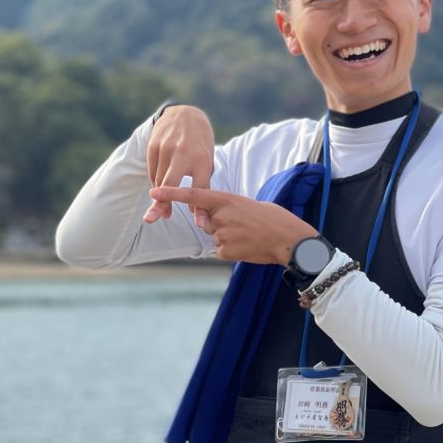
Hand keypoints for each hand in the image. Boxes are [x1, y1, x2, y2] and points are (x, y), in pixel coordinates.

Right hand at [144, 106, 214, 223]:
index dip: (201, 208)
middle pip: (171, 185)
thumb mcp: (207, 161)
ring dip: (159, 198)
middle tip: (153, 219)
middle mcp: (184, 154)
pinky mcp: (153, 146)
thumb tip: (198, 215)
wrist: (186, 114)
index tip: (200, 224)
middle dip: (162, 203)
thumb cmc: (200, 145)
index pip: (201, 188)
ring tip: (161, 211)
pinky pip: (152, 172)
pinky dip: (155, 183)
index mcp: (202, 159)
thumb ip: (203, 184)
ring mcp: (166, 149)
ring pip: (159, 181)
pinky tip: (160, 188)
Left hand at [148, 185, 318, 264]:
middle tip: (242, 224)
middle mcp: (220, 216)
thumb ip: (224, 209)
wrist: (288, 239)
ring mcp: (222, 234)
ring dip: (227, 237)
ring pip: (214, 236)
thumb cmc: (271, 219)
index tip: (154, 191)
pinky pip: (220, 250)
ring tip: (248, 234)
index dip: (171, 193)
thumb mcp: (245, 204)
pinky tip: (247, 245)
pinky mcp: (225, 251)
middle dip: (218, 223)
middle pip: (206, 221)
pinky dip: (231, 249)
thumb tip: (209, 222)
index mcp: (226, 199)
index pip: (193, 195)